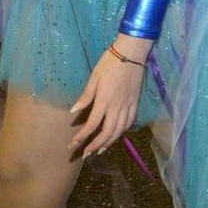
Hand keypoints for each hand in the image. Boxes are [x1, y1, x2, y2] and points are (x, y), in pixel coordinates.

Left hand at [68, 35, 149, 157]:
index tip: (73, 145)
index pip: (92, 125)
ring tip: (100, 150)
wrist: (131, 53)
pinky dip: (122, 132)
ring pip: (119, 130)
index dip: (82, 137)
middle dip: (96, 146)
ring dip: (109, 142)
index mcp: (104, 101)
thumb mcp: (94, 78)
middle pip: (107, 133)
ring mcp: (128, 106)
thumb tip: (74, 112)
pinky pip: (129, 122)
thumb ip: (85, 97)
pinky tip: (116, 135)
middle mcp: (117, 107)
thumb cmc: (109, 63)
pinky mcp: (135, 103)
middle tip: (86, 154)